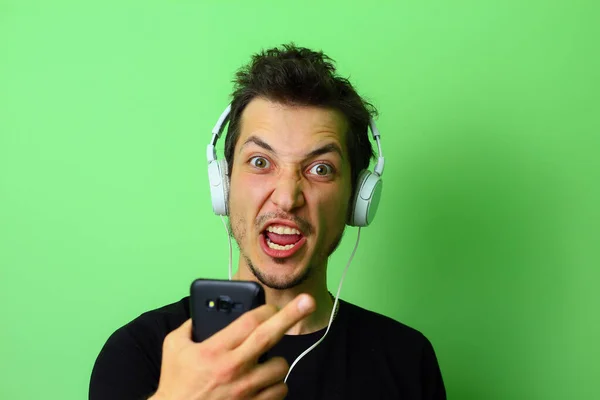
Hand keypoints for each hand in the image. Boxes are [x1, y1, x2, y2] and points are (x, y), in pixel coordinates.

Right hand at [150, 293, 315, 399]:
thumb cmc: (175, 384)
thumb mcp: (173, 348)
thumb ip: (189, 327)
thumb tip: (203, 313)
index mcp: (215, 350)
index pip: (249, 322)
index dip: (266, 310)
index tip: (273, 306)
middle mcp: (234, 368)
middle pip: (270, 336)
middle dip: (291, 316)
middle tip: (306, 302)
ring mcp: (246, 390)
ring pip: (280, 367)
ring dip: (276, 362)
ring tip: (264, 362)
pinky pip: (280, 391)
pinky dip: (276, 385)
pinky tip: (265, 382)